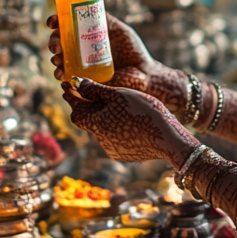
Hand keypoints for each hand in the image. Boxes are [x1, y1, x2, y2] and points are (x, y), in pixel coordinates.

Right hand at [46, 13, 188, 114]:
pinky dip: (61, 76)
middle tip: (56, 45)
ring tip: (57, 60)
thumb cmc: (133, 51)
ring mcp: (81, 67)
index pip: (65, 27)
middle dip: (53, 43)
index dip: (55, 23)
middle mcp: (80, 51)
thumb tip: (94, 6)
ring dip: (54, 60)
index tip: (52, 21)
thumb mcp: (120, 31)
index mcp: (86, 36)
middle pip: (59, 44)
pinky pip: (68, 80)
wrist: (144, 74)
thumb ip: (107, 20)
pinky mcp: (85, 82)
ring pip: (60, 62)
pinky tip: (61, 75)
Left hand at [61, 78, 196, 164]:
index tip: (68, 87)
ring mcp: (113, 149)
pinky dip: (118, 127)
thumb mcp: (119, 94)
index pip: (76, 112)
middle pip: (89, 120)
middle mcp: (101, 140)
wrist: (168, 138)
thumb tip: (77, 82)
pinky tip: (130, 119)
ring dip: (105, 117)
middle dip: (90, 106)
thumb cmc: (143, 111)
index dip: (72, 99)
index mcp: (97, 124)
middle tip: (94, 92)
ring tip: (119, 105)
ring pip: (103, 129)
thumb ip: (95, 89)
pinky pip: (115, 138)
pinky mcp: (125, 154)